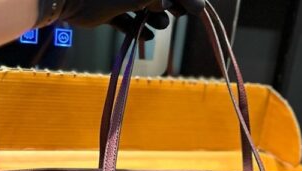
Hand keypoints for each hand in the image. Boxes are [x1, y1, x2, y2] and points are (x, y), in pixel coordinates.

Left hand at [54, 1, 205, 39]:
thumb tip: (173, 4)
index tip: (196, 9)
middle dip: (169, 3)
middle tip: (179, 13)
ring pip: (142, 5)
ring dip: (154, 15)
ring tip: (159, 24)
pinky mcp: (105, 9)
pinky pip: (125, 17)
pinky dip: (136, 26)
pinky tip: (146, 36)